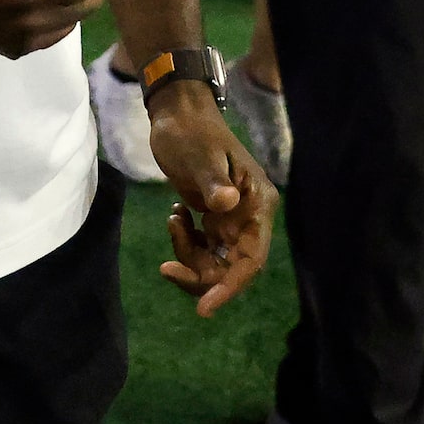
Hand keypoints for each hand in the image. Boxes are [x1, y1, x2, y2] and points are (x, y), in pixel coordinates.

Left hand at [147, 88, 273, 316]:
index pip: (251, 259)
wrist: (176, 115)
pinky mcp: (215, 219)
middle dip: (200, 274)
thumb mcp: (199, 155)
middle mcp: (250, 217)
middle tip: (165, 267)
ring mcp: (232, 220)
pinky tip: (175, 215)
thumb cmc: (190, 131)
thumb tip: (226, 203)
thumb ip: (213, 182)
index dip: (230, 287)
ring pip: (214, 261)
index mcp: (257, 204)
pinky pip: (203, 248)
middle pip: (231, 268)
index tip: (204, 308)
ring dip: (189, 253)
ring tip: (173, 220)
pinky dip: (185, 241)